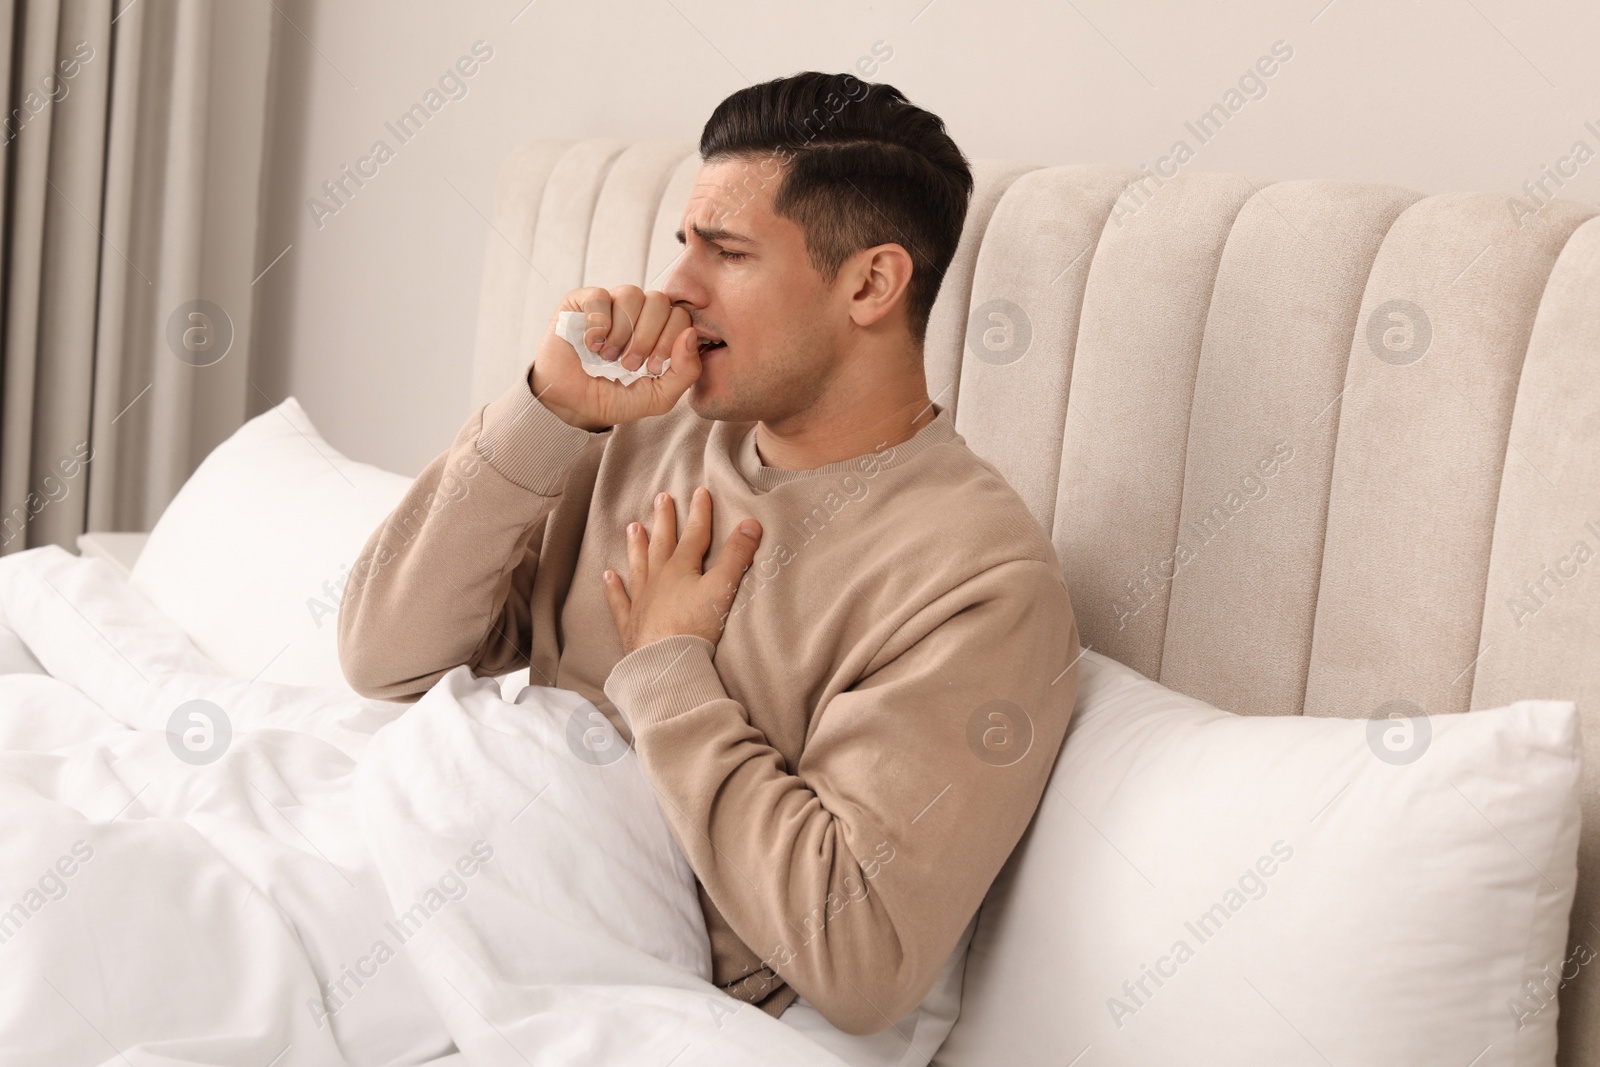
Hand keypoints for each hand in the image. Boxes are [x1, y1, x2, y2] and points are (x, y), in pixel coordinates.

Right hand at [530, 285, 704, 431]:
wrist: (571, 406)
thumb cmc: (614, 399)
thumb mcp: (658, 397)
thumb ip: (685, 372)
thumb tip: (691, 334)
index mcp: (659, 330)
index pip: (680, 316)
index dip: (670, 341)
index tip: (651, 369)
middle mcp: (637, 313)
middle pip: (660, 300)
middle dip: (646, 338)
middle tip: (628, 364)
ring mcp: (610, 304)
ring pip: (631, 293)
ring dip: (622, 331)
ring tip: (608, 356)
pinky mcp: (580, 301)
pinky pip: (599, 295)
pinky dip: (598, 324)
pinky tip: (590, 344)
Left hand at [601, 487, 762, 654]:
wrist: (665, 663)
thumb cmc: (695, 626)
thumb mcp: (723, 588)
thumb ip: (737, 556)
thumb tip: (751, 523)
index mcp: (681, 568)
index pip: (694, 534)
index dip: (699, 512)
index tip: (699, 491)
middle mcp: (658, 579)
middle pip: (662, 544)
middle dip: (664, 520)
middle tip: (661, 498)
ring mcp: (641, 601)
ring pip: (638, 566)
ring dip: (637, 546)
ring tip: (633, 527)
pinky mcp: (631, 625)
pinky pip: (619, 601)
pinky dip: (613, 588)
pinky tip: (608, 576)